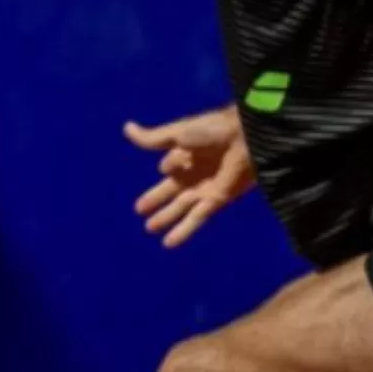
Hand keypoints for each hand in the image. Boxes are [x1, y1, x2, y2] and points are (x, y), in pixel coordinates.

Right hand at [124, 105, 254, 247]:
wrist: (245, 138)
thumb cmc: (212, 131)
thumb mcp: (177, 133)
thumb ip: (152, 138)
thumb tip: (126, 128)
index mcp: (186, 153)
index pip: (168, 166)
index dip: (170, 165)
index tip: (171, 164)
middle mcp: (195, 172)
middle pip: (171, 190)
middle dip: (156, 199)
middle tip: (139, 210)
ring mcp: (205, 188)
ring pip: (182, 207)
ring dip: (167, 218)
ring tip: (149, 228)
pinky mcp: (217, 200)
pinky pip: (197, 218)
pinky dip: (183, 231)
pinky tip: (168, 243)